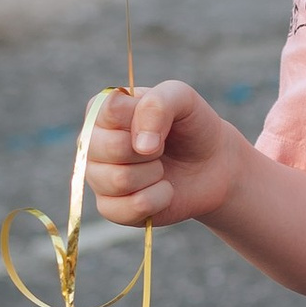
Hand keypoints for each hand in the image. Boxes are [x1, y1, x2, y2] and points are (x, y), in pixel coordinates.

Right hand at [85, 79, 244, 231]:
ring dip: (154, 174)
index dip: (142, 120)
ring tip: (161, 168)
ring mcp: (98, 177)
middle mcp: (92, 143)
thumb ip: (158, 104)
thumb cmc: (191, 126)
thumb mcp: (182, 98)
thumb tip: (140, 146)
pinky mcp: (110, 208)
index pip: (109, 111)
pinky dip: (158, 199)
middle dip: (150, 149)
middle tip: (162, 147)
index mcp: (102, 110)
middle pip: (109, 148)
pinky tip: (164, 190)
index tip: (160, 121)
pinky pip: (129, 208)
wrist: (213, 165)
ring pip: (119, 180)